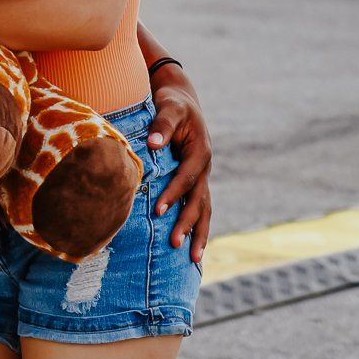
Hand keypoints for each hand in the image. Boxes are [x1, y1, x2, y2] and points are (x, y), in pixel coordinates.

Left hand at [147, 69, 211, 265]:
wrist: (181, 99)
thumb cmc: (172, 103)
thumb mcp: (169, 107)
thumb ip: (162, 125)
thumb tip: (153, 144)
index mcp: (200, 151)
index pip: (187, 177)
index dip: (174, 193)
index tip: (158, 210)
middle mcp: (204, 167)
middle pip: (199, 200)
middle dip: (188, 223)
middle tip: (174, 243)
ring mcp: (202, 176)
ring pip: (203, 209)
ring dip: (198, 233)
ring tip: (193, 259)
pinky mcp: (195, 181)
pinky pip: (198, 207)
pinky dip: (196, 226)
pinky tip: (191, 246)